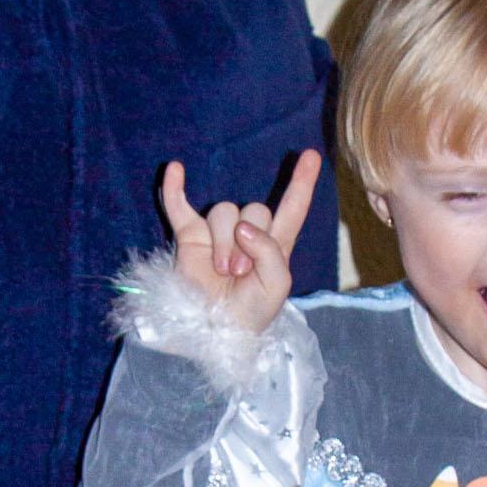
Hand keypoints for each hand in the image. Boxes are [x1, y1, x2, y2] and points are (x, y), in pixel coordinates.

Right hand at [160, 149, 321, 338]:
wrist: (216, 331)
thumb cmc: (252, 312)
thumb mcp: (277, 285)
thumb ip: (269, 251)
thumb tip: (242, 226)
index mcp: (275, 243)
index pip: (292, 207)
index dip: (302, 182)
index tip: (311, 155)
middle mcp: (248, 233)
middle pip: (252, 209)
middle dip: (246, 241)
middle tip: (239, 273)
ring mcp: (217, 233)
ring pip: (223, 212)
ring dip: (223, 242)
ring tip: (221, 271)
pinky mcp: (189, 236)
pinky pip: (180, 206)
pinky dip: (175, 189)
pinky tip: (175, 169)